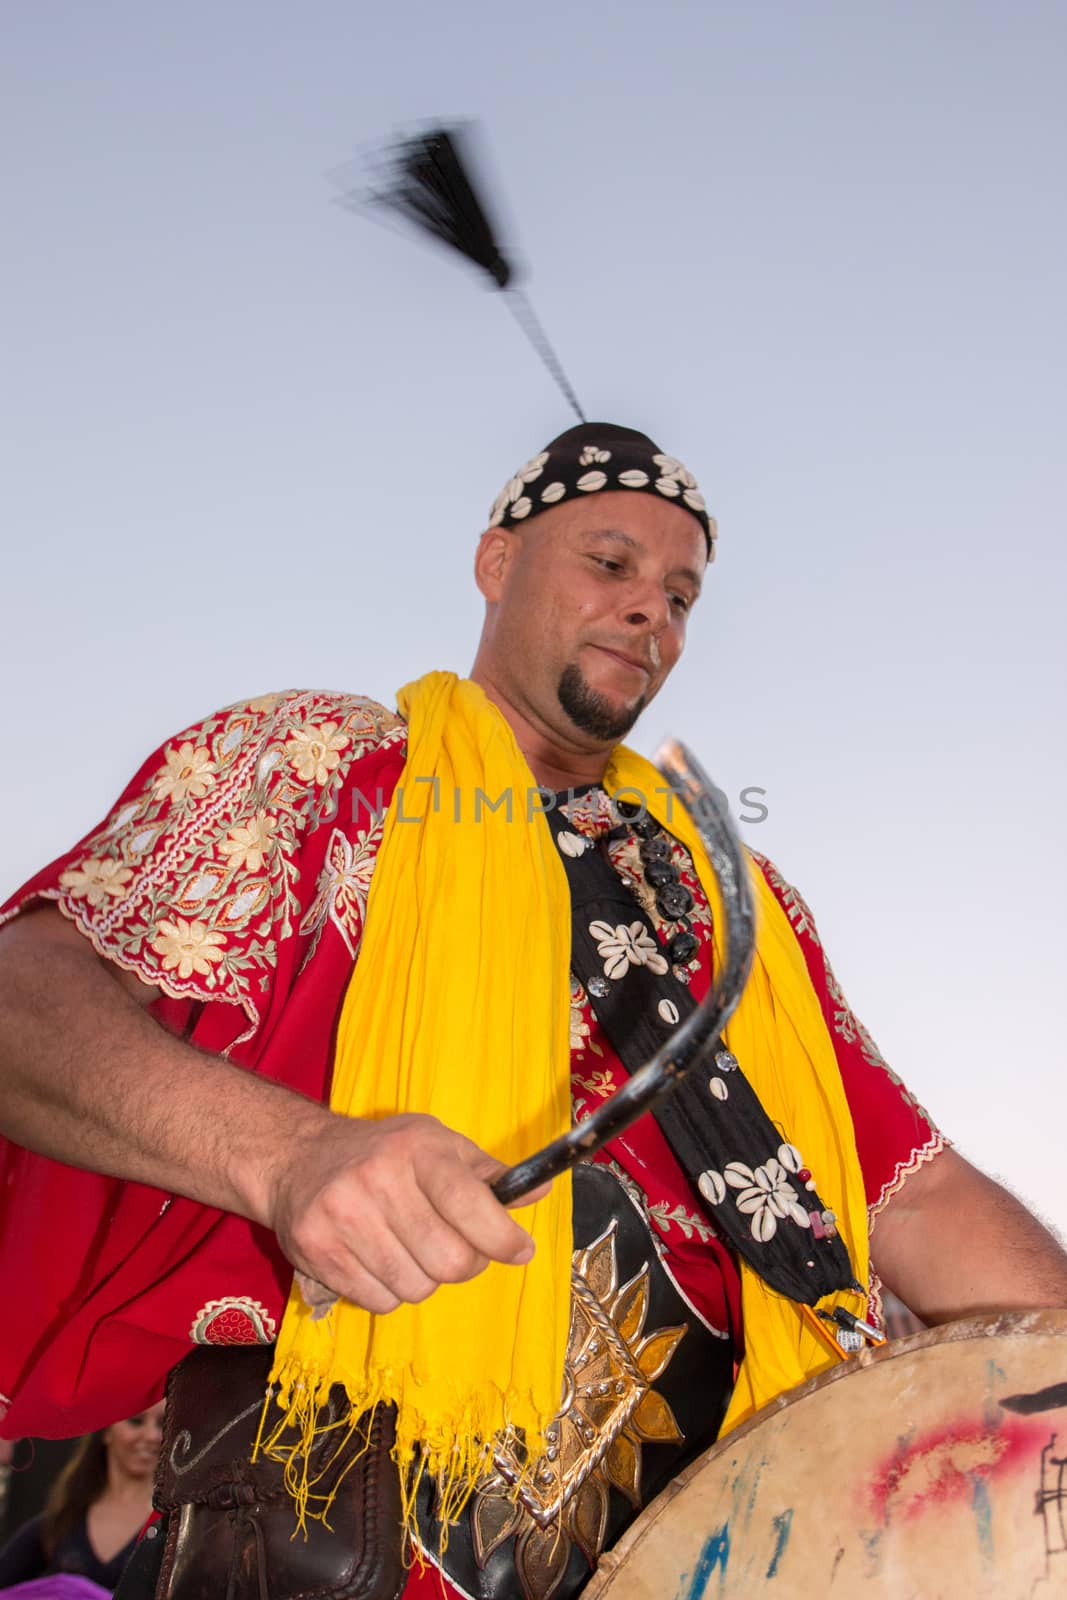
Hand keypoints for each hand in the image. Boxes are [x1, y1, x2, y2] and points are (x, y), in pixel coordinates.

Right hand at [270, 1110, 545, 1314]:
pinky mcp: (317, 1251)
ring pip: (416, 1288)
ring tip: (411, 1250)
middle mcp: (378, 1179)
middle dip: (464, 1265)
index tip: (520, 1251)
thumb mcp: (438, 1144)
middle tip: (457, 1252)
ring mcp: (343, 1217)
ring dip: (425, 1280)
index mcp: (417, 1149)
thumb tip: (538, 1191)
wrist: (299, 1158)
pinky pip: (380, 1302)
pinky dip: (391, 1292)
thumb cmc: (384, 1153)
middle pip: (449, 1261)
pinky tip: (380, 1261)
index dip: (503, 1238)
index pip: (470, 1204)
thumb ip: (488, 1173)